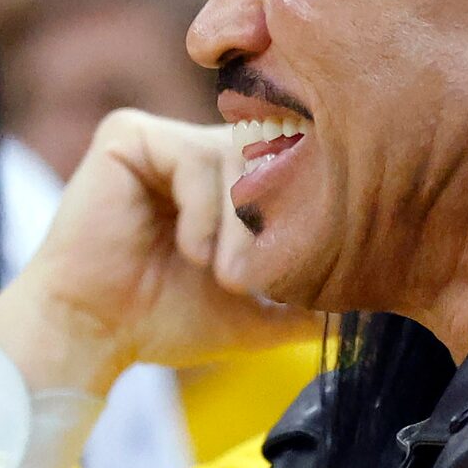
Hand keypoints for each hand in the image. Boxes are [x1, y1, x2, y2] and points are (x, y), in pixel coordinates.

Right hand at [0, 109, 309, 394]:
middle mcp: (199, 147)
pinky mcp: (128, 134)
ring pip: (234, 157)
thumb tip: (374, 305)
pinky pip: (192, 156)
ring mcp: (163, 136)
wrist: (93, 334)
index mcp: (229, 176)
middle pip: (269, 153)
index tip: (295, 264)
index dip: (303, 206)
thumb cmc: (165, 321)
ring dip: (236, 224)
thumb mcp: (257, 312)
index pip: (290, 161)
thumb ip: (309, 301)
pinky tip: (187, 251)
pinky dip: (201, 210)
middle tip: (249, 279)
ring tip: (219, 273)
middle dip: (268, 222)